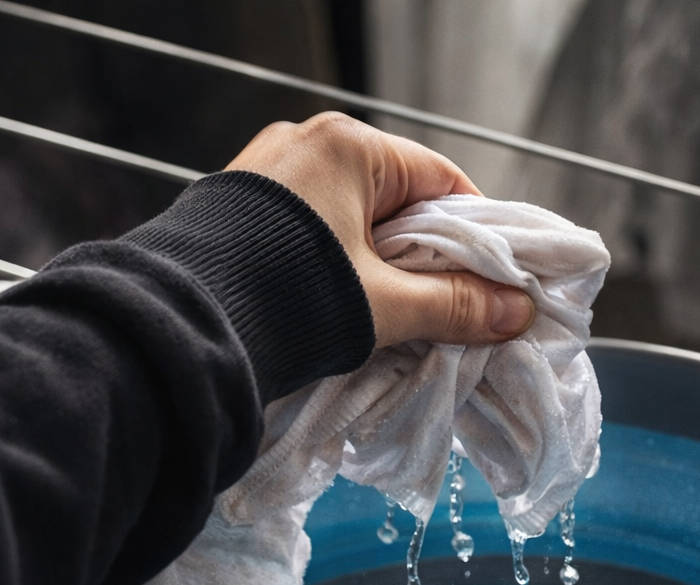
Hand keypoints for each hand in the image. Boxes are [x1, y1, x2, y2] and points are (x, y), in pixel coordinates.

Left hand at [226, 113, 534, 348]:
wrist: (183, 327)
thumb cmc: (287, 298)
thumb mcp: (383, 304)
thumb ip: (454, 305)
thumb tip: (515, 311)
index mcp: (349, 146)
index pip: (440, 181)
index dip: (474, 235)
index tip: (491, 280)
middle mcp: (306, 142)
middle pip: (395, 200)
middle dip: (422, 255)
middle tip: (444, 306)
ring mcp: (267, 171)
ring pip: (350, 216)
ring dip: (375, 263)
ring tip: (389, 314)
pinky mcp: (238, 205)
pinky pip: (308, 228)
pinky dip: (331, 262)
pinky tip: (336, 304)